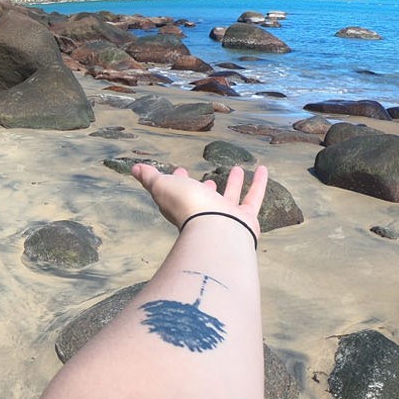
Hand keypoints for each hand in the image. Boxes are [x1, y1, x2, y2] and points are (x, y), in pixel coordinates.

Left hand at [131, 164, 268, 236]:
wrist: (216, 230)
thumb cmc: (187, 206)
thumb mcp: (163, 186)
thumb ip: (150, 177)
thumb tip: (135, 169)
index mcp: (182, 206)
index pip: (178, 193)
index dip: (178, 181)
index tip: (180, 171)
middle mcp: (203, 214)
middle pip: (204, 199)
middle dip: (204, 188)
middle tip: (208, 179)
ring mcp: (225, 218)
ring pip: (230, 198)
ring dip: (233, 184)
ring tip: (238, 169)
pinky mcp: (246, 219)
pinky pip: (253, 198)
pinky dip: (258, 184)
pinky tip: (263, 168)